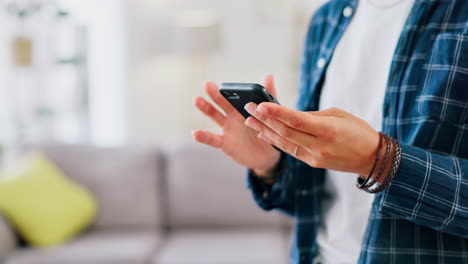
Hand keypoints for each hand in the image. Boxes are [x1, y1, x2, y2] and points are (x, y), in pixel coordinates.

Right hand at [192, 75, 280, 175]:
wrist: (266, 155)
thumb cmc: (265, 132)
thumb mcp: (268, 114)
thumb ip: (268, 96)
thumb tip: (269, 75)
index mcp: (241, 108)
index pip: (232, 97)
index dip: (225, 91)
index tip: (219, 84)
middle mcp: (231, 117)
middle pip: (221, 103)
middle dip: (214, 94)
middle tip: (207, 84)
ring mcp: (226, 129)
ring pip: (215, 116)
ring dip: (206, 108)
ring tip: (197, 99)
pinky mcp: (225, 144)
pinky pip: (212, 139)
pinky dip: (203, 136)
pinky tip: (195, 133)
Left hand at [244, 103, 379, 175]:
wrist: (372, 159)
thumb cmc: (358, 131)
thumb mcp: (339, 115)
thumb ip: (313, 115)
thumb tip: (291, 115)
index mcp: (327, 130)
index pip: (296, 120)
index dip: (276, 113)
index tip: (260, 105)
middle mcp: (318, 145)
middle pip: (285, 132)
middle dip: (264, 120)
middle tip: (249, 108)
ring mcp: (314, 157)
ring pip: (284, 143)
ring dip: (265, 131)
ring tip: (250, 121)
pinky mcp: (312, 163)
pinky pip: (290, 150)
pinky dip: (276, 142)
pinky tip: (264, 134)